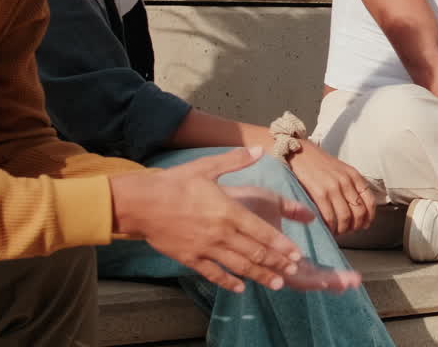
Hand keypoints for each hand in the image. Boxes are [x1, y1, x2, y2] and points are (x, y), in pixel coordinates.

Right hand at [110, 147, 302, 292]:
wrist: (141, 203)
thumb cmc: (175, 183)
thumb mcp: (207, 167)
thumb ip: (235, 160)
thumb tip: (259, 149)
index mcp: (229, 211)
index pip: (262, 232)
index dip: (281, 245)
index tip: (296, 253)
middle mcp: (221, 233)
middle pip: (255, 252)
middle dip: (276, 263)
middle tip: (293, 270)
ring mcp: (206, 248)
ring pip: (239, 266)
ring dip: (260, 276)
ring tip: (276, 284)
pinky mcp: (190, 258)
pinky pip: (213, 274)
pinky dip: (229, 282)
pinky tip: (241, 288)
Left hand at [224, 183, 362, 291]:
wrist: (219, 199)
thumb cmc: (241, 201)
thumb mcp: (272, 202)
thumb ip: (292, 210)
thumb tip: (311, 216)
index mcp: (278, 251)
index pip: (306, 267)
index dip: (328, 273)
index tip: (350, 276)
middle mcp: (274, 262)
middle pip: (307, 277)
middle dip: (331, 280)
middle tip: (353, 282)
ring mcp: (268, 265)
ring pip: (299, 280)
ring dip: (323, 281)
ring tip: (343, 282)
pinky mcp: (263, 263)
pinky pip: (285, 276)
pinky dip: (306, 280)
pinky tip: (322, 280)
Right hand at [287, 140, 375, 234]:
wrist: (298, 152)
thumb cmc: (317, 163)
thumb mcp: (340, 170)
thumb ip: (350, 185)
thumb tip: (356, 208)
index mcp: (353, 175)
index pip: (370, 201)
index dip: (369, 217)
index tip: (365, 225)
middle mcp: (346, 181)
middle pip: (359, 212)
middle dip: (355, 226)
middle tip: (348, 231)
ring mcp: (333, 187)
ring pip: (345, 217)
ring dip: (342, 229)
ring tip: (337, 231)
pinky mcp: (319, 193)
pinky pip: (329, 217)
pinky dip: (330, 227)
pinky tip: (327, 229)